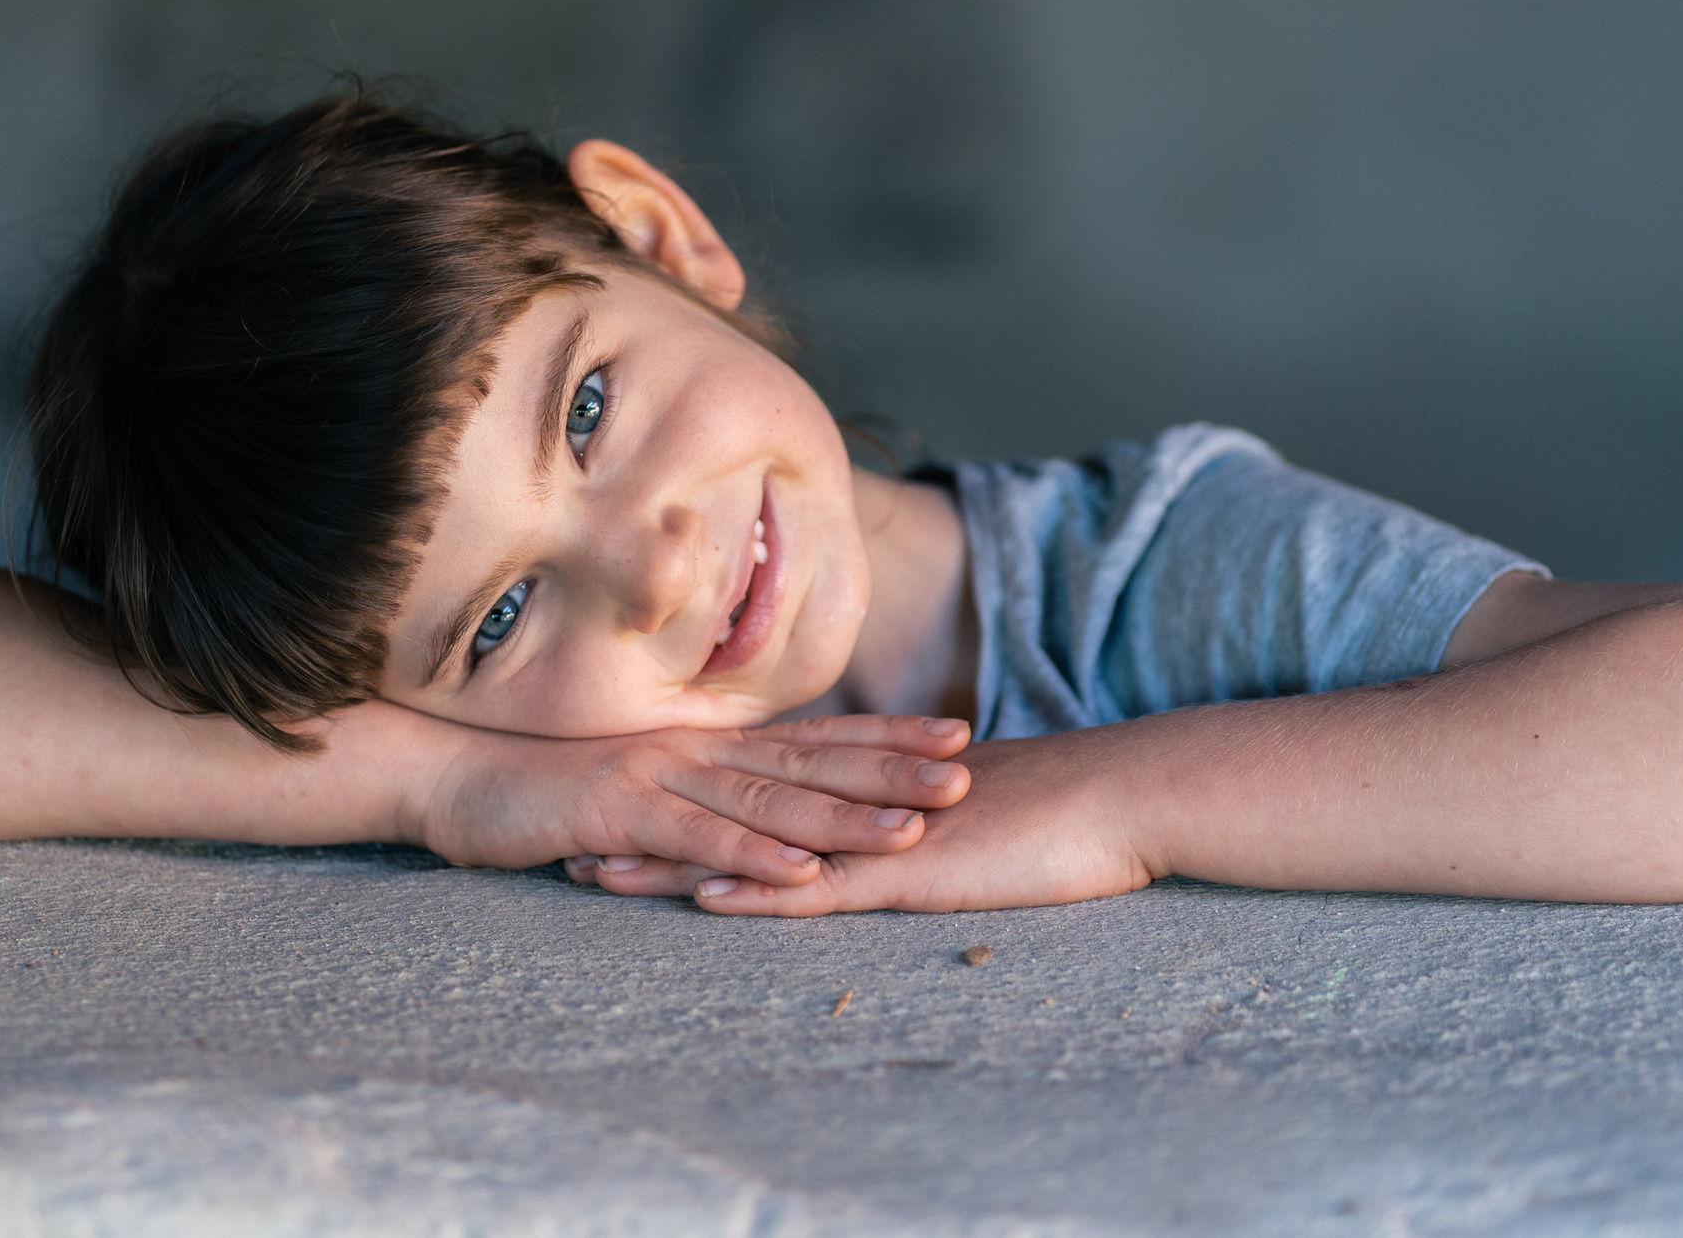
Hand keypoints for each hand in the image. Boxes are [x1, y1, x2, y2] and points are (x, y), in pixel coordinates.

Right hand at [417, 712, 972, 886]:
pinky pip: (696, 837)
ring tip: (912, 831)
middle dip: (892, 769)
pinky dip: (750, 855)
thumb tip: (754, 805)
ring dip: (841, 817)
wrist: (449, 773)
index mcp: (702, 743)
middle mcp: (693, 750)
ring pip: (767, 800)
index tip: (956, 734)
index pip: (810, 736)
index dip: (884, 736)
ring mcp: (657, 776)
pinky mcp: (618, 813)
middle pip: (809, 761)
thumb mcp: (635, 782)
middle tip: (967, 774)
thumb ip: (695, 788)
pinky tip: (800, 872)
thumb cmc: (540, 787)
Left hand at [569, 729, 1155, 914]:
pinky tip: (700, 898)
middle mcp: (850, 801)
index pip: (750, 783)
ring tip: (594, 866)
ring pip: (750, 845)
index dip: (680, 785)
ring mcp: (872, 833)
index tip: (613, 788)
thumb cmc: (1059, 808)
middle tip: (564, 821)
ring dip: (672, 856)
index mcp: (858, 784)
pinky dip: (757, 890)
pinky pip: (818, 885)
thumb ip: (914, 809)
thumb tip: (887, 819)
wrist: (1117, 796)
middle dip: (645, 815)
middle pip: (725, 806)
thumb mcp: (965, 807)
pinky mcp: (905, 871)